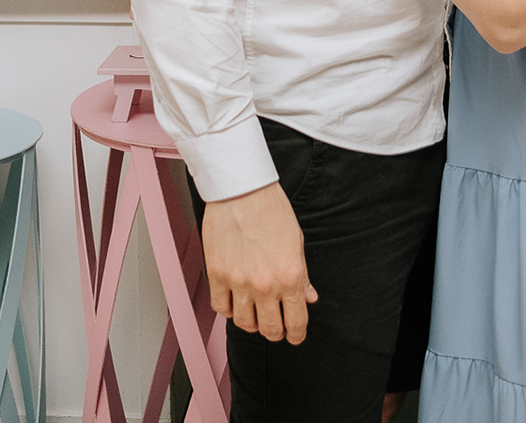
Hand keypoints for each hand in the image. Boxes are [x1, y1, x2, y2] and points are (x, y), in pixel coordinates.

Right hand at [202, 181, 316, 342]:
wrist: (242, 189)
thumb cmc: (271, 209)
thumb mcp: (297, 241)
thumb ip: (303, 275)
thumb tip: (308, 297)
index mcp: (290, 276)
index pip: (296, 322)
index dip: (297, 335)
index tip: (295, 336)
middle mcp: (265, 284)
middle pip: (269, 330)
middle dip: (276, 332)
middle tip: (276, 327)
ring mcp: (238, 282)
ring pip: (243, 323)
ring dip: (251, 322)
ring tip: (255, 312)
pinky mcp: (216, 275)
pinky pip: (221, 307)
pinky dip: (229, 309)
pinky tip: (235, 300)